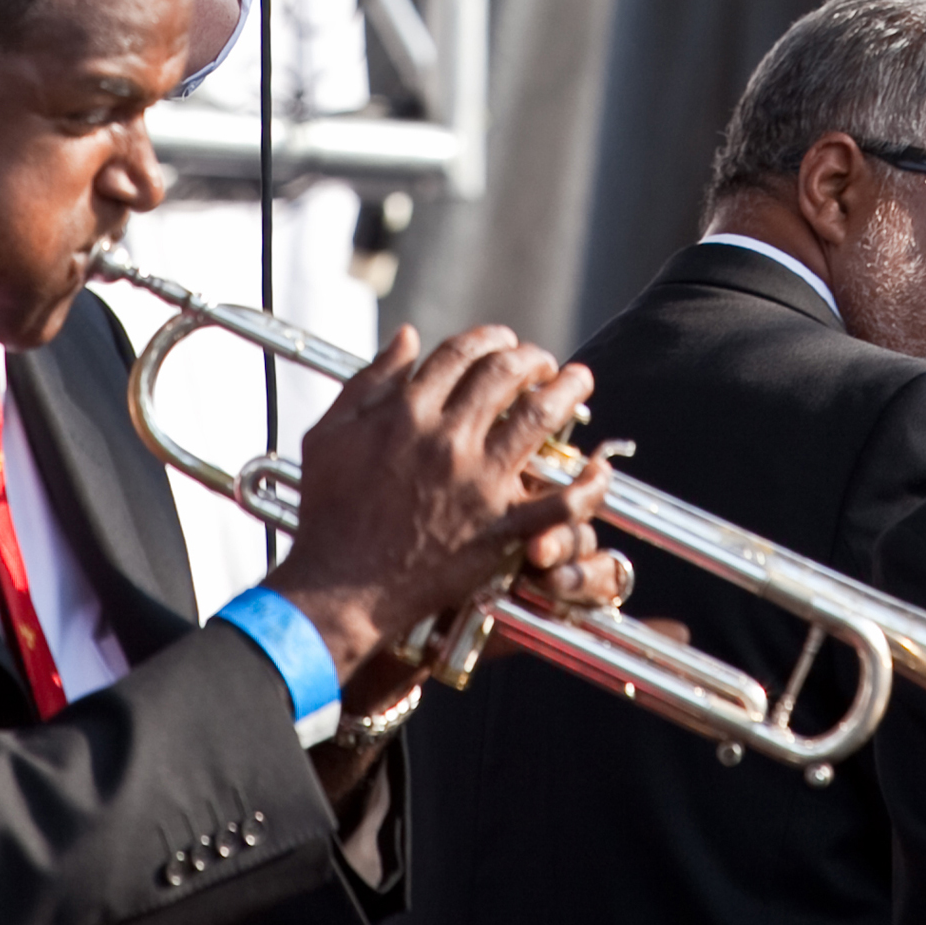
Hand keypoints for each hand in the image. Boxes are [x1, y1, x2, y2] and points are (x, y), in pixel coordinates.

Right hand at [267, 326, 609, 682]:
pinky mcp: (498, 530)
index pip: (462, 352)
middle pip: (506, 374)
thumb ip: (369, 380)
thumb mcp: (330, 434)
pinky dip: (586, 484)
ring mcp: (478, 484)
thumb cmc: (327, 512)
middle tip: (543, 361)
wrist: (338, 588)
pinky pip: (557, 503)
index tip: (502, 341)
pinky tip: (598, 467)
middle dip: (532, 357)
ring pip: (539, 420)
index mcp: (407, 411)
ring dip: (566, 392)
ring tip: (579, 382)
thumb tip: (407, 336)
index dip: (489, 337)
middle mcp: (447, 438)